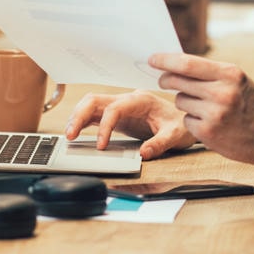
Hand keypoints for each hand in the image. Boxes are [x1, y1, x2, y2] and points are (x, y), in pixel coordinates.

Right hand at [66, 90, 197, 159]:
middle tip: (70, 136)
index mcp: (141, 101)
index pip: (115, 108)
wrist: (185, 120)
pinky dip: (83, 122)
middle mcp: (128, 100)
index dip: (104, 126)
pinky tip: (75, 133)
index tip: (101, 146)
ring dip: (77, 117)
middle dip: (79, 115)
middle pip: (96, 100)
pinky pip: (95, 114)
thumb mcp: (176, 135)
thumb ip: (160, 143)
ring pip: (91, 104)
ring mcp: (121, 106)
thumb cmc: (181, 125)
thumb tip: (143, 153)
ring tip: (69, 136)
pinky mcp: (117, 115)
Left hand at [149, 53, 253, 164]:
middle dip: (166, 79)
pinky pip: (186, 119)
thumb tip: (175, 63)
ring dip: (184, 102)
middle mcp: (222, 92)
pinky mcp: (207, 133)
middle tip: (164, 80)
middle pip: (177, 80)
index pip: (187, 63)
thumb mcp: (238, 80)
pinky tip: (209, 122)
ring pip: (180, 100)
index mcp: (230, 74)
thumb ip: (211, 72)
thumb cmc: (250, 104)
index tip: (153, 59)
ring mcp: (214, 114)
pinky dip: (192, 120)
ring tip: (204, 107)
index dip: (166, 60)